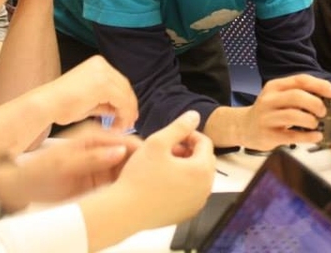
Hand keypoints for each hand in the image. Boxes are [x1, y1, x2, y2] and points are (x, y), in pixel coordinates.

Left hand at [0, 131, 137, 211]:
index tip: (152, 168)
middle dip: (139, 165)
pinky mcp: (98, 171)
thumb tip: (121, 151)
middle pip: (130, 152)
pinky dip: (124, 182)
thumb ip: (92, 158)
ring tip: (138, 189)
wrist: (21, 187)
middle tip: (147, 182)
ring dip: (133, 175)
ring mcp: (100, 157)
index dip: (140, 153)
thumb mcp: (64, 166)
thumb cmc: (39, 174)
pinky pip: (118, 175)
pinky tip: (126, 192)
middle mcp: (99, 142)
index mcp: (92, 134)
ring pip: (126, 164)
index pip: (125, 140)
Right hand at [29, 55, 137, 131]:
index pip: (119, 82)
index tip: (129, 115)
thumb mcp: (89, 101)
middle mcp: (101, 64)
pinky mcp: (103, 84)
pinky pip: (122, 100)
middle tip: (130, 123)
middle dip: (129, 106)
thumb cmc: (62, 105)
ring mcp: (103, 72)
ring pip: (125, 94)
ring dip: (128, 112)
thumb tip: (121, 110)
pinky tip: (119, 125)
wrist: (46, 105)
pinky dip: (124, 114)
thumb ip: (105, 102)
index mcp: (97, 64)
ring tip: (124, 127)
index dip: (126, 100)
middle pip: (124, 86)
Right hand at [113, 110, 214, 227]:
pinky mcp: (186, 214)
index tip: (172, 135)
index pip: (205, 143)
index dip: (189, 134)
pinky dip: (183, 183)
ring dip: (186, 166)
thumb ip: (179, 126)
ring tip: (164, 164)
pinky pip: (191, 192)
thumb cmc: (139, 177)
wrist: (124, 212)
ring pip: (198, 177)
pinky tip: (163, 181)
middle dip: (189, 151)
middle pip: (204, 160)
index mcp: (202, 170)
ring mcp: (197, 204)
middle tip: (167, 149)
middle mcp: (205, 189)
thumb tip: (195, 115)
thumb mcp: (158, 142)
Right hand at [240, 74, 330, 150]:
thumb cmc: (270, 111)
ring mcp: (267, 117)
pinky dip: (308, 137)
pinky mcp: (268, 135)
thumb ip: (299, 93)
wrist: (245, 126)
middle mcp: (269, 99)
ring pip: (293, 115)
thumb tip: (329, 95)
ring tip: (316, 124)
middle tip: (324, 111)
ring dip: (311, 120)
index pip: (300, 80)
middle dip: (316, 103)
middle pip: (297, 96)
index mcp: (275, 86)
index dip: (320, 85)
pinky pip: (292, 136)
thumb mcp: (280, 96)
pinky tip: (316, 136)